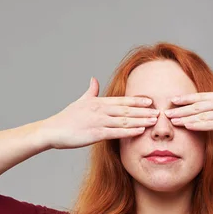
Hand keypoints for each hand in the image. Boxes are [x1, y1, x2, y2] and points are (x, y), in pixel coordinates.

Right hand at [39, 77, 158, 148]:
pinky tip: (140, 131)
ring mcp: (98, 121)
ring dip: (141, 121)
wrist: (52, 130)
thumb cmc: (66, 118)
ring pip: (124, 121)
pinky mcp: (95, 134)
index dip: (137, 100)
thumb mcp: (80, 101)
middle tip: (160, 112)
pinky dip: (129, 131)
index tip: (151, 100)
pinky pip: (116, 132)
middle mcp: (100, 110)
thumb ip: (90, 91)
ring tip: (154, 121)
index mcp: (98, 102)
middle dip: (144, 111)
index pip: (122, 100)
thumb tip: (94, 79)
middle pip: (127, 110)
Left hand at [163, 73, 212, 135]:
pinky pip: (211, 124)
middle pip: (197, 105)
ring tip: (171, 120)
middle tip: (164, 111)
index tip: (173, 99)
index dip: (186, 98)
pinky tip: (187, 126)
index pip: (202, 96)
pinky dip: (197, 125)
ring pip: (201, 114)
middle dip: (180, 108)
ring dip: (184, 117)